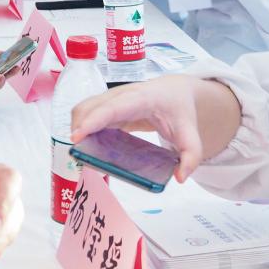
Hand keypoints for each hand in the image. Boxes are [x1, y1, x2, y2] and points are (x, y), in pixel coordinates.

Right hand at [71, 76, 203, 181]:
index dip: (93, 120)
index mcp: (143, 99)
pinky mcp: (107, 105)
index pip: (113, 107)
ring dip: (77, 127)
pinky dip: (82, 127)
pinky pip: (88, 113)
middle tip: (78, 153)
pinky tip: (87, 144)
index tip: (77, 137)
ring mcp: (112, 98)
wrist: (175, 91)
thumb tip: (180, 177)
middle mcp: (123, 94)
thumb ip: (191, 156)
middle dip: (79, 127)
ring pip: (84, 108)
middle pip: (91, 106)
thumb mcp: (190, 134)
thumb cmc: (179, 110)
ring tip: (81, 151)